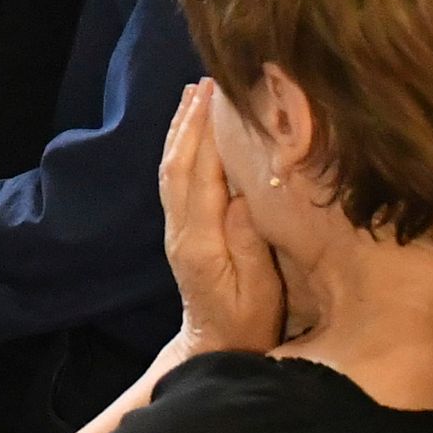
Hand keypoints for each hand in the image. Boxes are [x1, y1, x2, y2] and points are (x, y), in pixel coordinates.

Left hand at [159, 82, 284, 353]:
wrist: (215, 350)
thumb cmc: (246, 325)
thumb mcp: (260, 292)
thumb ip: (249, 244)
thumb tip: (242, 195)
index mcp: (201, 242)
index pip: (201, 177)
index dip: (207, 134)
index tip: (219, 97)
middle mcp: (183, 232)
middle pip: (179, 166)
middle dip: (192, 121)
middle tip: (208, 81)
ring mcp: (178, 231)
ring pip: (172, 170)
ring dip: (182, 129)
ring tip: (194, 92)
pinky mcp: (182, 232)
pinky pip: (175, 181)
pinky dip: (181, 149)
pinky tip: (191, 131)